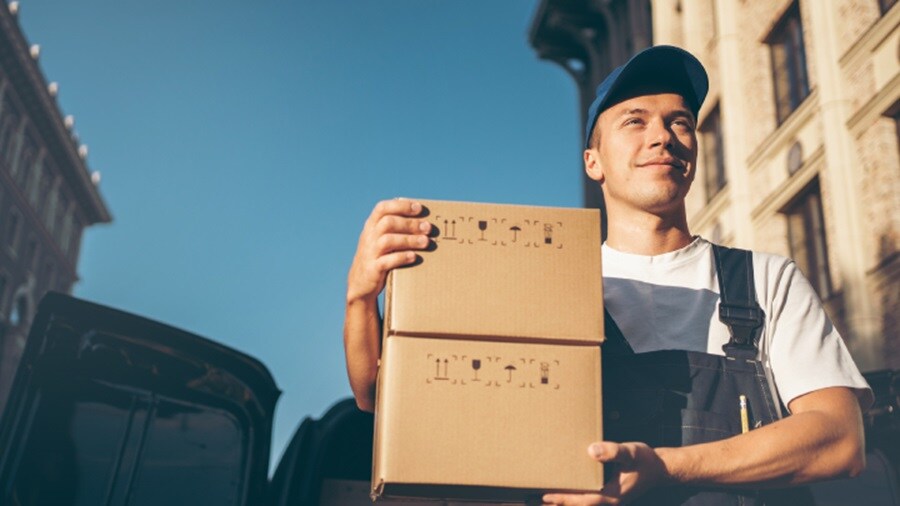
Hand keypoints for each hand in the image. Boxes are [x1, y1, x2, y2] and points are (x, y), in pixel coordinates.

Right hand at [347, 198, 431, 303]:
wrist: (360, 285)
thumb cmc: (378, 258)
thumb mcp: (380, 240)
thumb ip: (395, 229)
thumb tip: (424, 222)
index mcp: (371, 226)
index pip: (382, 208)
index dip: (401, 206)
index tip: (419, 208)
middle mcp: (368, 237)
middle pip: (388, 223)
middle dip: (410, 223)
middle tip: (428, 228)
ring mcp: (369, 253)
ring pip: (388, 240)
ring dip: (409, 240)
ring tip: (426, 242)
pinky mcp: (372, 269)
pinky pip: (386, 261)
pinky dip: (401, 257)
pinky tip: (414, 257)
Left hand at [542, 442, 669, 504]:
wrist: (660, 469)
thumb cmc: (645, 460)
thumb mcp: (631, 452)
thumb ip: (613, 451)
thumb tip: (591, 451)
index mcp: (613, 494)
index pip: (585, 500)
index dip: (566, 498)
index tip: (548, 495)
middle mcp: (610, 500)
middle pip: (581, 505)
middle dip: (562, 503)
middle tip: (541, 499)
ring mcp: (610, 499)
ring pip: (584, 504)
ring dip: (567, 502)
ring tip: (548, 499)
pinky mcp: (609, 494)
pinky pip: (589, 499)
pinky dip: (576, 497)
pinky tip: (567, 491)